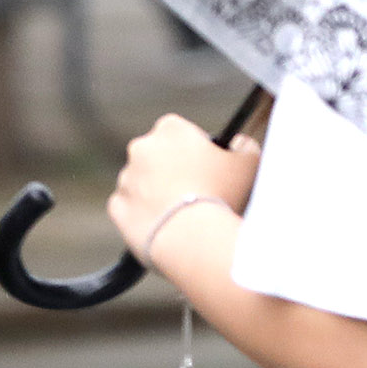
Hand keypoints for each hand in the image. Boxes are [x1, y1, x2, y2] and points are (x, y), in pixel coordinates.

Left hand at [105, 113, 261, 260]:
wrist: (192, 238)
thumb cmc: (223, 195)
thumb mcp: (250, 164)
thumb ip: (245, 146)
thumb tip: (239, 143)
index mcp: (170, 129)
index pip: (179, 131)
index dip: (195, 149)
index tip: (207, 168)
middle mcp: (141, 147)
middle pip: (158, 156)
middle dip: (172, 170)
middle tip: (196, 194)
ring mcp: (126, 177)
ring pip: (142, 182)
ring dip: (157, 193)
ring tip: (182, 215)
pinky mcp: (116, 206)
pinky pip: (130, 207)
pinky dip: (143, 215)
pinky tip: (164, 226)